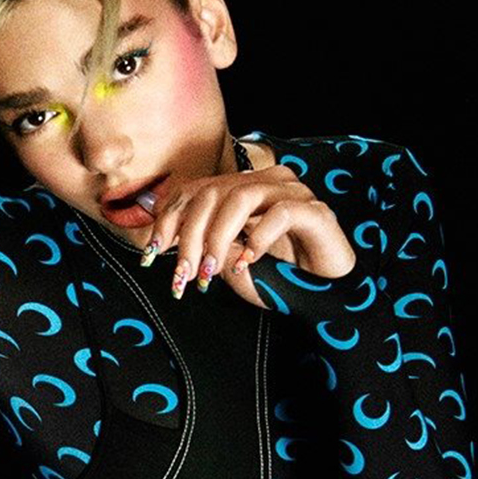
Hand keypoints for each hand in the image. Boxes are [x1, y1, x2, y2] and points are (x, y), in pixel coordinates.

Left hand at [143, 163, 356, 307]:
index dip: (168, 219)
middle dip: (189, 236)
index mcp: (241, 189)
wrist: (325, 295)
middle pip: (212, 192)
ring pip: (241, 197)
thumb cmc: (277, 278)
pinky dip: (257, 239)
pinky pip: (280, 214)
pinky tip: (247, 263)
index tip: (152, 253)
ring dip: (217, 238)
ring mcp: (292, 193)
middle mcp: (266, 183)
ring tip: (211, 271)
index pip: (194, 190)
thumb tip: (162, 241)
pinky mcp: (315, 211)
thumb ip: (201, 247)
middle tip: (183, 274)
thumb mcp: (227, 263)